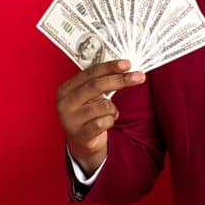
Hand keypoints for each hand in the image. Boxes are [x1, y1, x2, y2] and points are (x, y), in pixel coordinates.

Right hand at [55, 59, 144, 173]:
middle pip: (96, 86)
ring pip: (104, 106)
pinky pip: (104, 122)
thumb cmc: (88, 112)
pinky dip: (111, 121)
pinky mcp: (80, 134)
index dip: (110, 67)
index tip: (127, 64)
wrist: (81, 140)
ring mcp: (70, 120)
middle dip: (120, 80)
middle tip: (139, 77)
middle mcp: (65, 103)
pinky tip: (106, 122)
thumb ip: (100, 81)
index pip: (90, 73)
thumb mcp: (89, 95)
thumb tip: (125, 67)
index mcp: (66, 89)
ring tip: (109, 113)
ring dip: (113, 109)